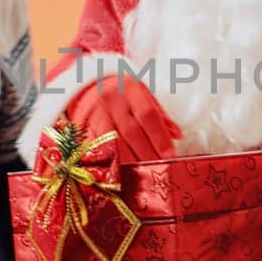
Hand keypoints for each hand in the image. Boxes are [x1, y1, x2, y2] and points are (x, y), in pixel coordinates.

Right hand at [65, 76, 181, 162]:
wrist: (93, 87)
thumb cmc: (124, 93)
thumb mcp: (143, 95)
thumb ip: (160, 115)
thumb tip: (177, 135)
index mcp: (129, 88)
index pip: (148, 114)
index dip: (160, 137)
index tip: (170, 154)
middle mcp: (111, 99)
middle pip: (131, 132)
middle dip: (148, 154)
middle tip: (160, 169)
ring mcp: (95, 113)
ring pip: (114, 143)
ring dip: (131, 162)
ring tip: (145, 173)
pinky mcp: (84, 128)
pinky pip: (98, 149)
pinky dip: (112, 163)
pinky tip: (124, 172)